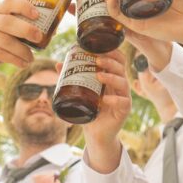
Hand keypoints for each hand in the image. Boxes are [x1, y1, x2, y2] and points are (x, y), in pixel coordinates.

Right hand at [0, 0, 41, 89]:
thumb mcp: (9, 36)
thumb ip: (25, 31)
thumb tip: (53, 30)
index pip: (10, 2)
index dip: (24, 6)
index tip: (37, 14)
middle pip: (8, 21)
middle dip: (26, 29)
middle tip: (39, 38)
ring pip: (5, 40)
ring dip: (22, 51)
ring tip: (32, 59)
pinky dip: (14, 59)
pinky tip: (23, 64)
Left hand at [81, 50, 131, 172]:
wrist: (96, 133)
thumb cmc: (90, 110)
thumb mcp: (81, 92)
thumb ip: (72, 79)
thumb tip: (58, 64)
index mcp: (113, 77)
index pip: (118, 60)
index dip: (112, 53)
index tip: (99, 49)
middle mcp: (120, 85)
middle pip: (122, 68)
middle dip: (111, 61)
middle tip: (97, 60)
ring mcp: (124, 97)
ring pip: (123, 82)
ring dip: (112, 77)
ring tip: (99, 76)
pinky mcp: (124, 110)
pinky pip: (123, 102)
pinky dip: (115, 100)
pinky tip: (105, 99)